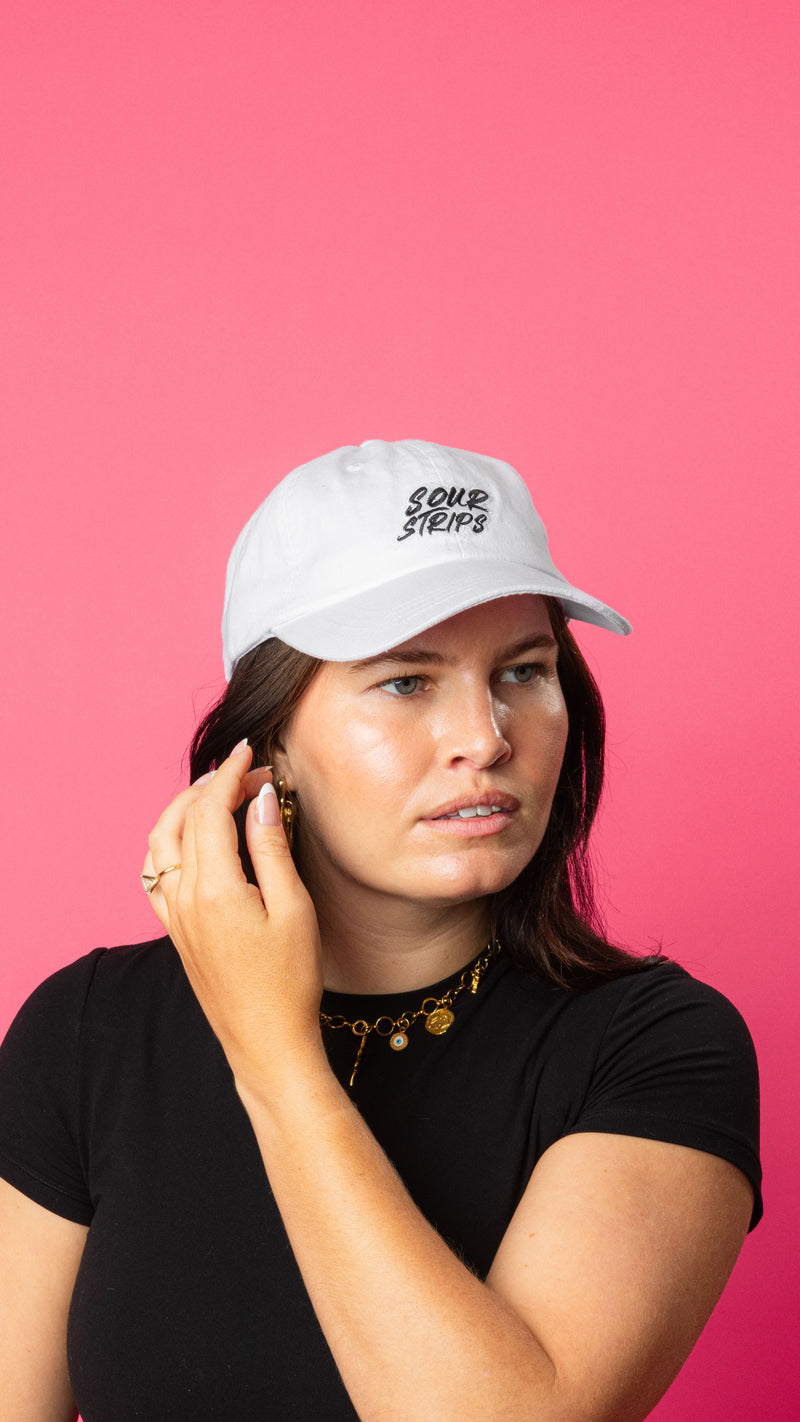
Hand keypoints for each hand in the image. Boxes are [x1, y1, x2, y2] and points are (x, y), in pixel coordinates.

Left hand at [142, 742, 325, 1096]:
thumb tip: (259, 800)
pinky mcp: (174, 931)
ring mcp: (173, 916)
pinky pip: (156, 873)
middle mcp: (182, 898)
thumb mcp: (294, 909)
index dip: (230, 775)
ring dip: (184, 810)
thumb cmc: (290, 982)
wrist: (266, 1042)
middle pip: (181, 820)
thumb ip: (270, 849)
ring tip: (218, 795)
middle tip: (248, 773)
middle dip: (211, 787)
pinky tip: (195, 839)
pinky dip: (171, 842)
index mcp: (213, 889)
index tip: (250, 753)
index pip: (210, 810)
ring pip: (161, 843)